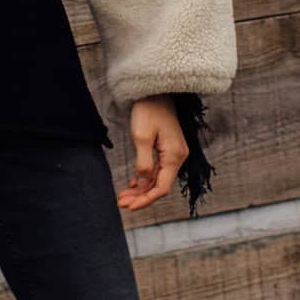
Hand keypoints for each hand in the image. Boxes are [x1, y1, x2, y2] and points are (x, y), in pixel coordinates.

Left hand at [117, 95, 188, 212]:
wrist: (156, 91)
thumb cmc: (148, 110)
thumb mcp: (141, 136)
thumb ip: (143, 162)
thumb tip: (143, 183)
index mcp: (174, 155)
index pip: (162, 187)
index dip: (146, 200)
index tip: (129, 207)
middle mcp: (177, 157)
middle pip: (160, 185)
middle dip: (141, 197)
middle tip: (121, 203)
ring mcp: (173, 153)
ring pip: (157, 179)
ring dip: (141, 189)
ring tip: (123, 196)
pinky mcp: (168, 149)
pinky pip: (157, 170)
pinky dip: (145, 179)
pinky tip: (132, 185)